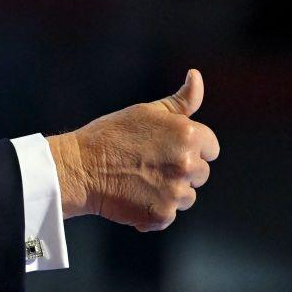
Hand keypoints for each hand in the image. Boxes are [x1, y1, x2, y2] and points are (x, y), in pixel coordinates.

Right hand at [47, 69, 219, 230]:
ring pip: (187, 196)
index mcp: (188, 134)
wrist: (80, 167)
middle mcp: (187, 163)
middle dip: (181, 171)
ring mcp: (175, 191)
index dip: (191, 148)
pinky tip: (133, 196)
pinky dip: (154, 210)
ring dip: (170, 192)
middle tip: (149, 164)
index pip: (211, 147)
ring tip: (140, 180)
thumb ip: (181, 101)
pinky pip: (169, 215)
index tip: (168, 149)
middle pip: (201, 174)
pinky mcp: (162, 214)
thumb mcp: (146, 111)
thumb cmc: (111, 135)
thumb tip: (196, 76)